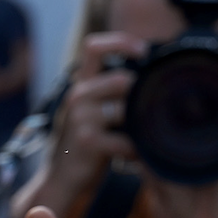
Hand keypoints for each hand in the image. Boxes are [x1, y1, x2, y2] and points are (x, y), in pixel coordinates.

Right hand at [10, 33, 140, 217]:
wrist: (62, 176)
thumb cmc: (88, 140)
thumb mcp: (94, 108)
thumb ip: (113, 90)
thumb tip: (155, 75)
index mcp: (81, 83)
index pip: (94, 47)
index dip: (121, 41)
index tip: (143, 51)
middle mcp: (77, 95)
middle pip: (121, 79)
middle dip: (143, 96)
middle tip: (152, 113)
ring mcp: (80, 118)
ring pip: (126, 109)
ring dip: (142, 126)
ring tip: (147, 138)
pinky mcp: (87, 141)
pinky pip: (126, 140)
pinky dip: (136, 151)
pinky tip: (136, 157)